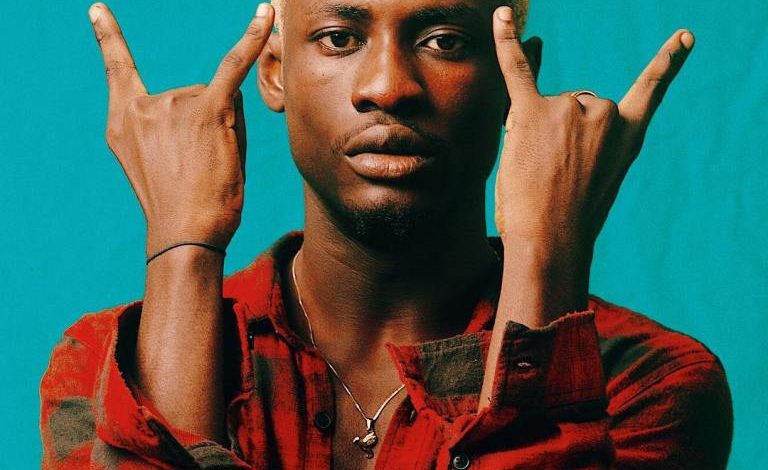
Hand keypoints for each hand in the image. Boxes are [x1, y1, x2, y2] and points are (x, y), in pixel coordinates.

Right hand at [88, 2, 274, 253]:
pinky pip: (236, 65)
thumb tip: (227, 91)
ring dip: (228, 128)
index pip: (117, 70)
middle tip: (203, 167)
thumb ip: (179, 126)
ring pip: (221, 100)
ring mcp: (175, 105)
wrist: (184, 236)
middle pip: (195, 94)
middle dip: (208, 126)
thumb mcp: (163, 165)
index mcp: (123, 120)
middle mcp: (145, 106)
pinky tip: (265, 14)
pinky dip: (254, 39)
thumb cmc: (180, 208)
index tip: (98, 11)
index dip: (109, 38)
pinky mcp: (210, 110)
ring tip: (216, 165)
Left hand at [492, 6, 693, 271]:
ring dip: (535, 132)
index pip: (650, 90)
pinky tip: (503, 16)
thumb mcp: (597, 177)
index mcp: (628, 134)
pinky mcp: (532, 113)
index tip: (683, 39)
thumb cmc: (571, 220)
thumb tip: (558, 101)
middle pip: (574, 106)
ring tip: (536, 171)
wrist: (553, 240)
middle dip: (559, 134)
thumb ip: (589, 139)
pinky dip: (506, 41)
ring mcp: (569, 109)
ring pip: (546, 107)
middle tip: (554, 174)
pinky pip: (516, 70)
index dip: (666, 64)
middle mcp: (603, 112)